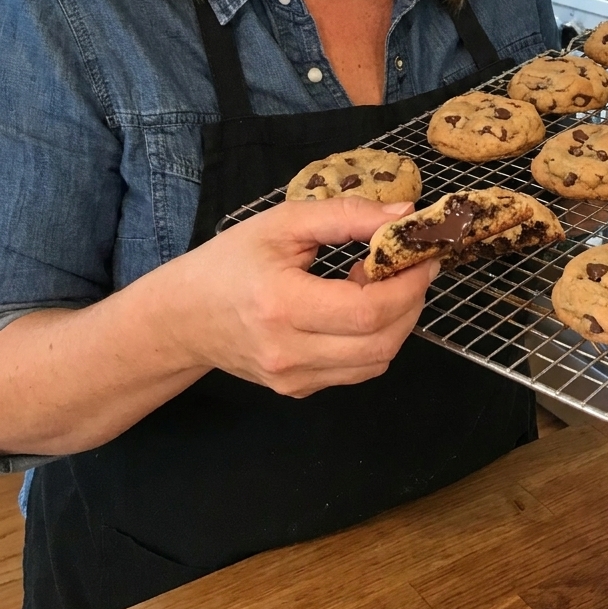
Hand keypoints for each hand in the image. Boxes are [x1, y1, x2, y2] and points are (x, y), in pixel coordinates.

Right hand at [164, 198, 434, 397]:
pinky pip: (355, 371)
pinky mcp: (297, 392)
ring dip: (396, 324)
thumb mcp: (284, 223)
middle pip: (381, 343)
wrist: (184, 316)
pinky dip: (372, 340)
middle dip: (411, 304)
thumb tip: (405, 216)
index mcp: (281, 304)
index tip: (422, 257)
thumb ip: (348, 216)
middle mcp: (288, 353)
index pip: (367, 310)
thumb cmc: (231, 260)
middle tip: (411, 269)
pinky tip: (356, 309)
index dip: (408, 286)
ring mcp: (293, 380)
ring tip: (378, 286)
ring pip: (375, 362)